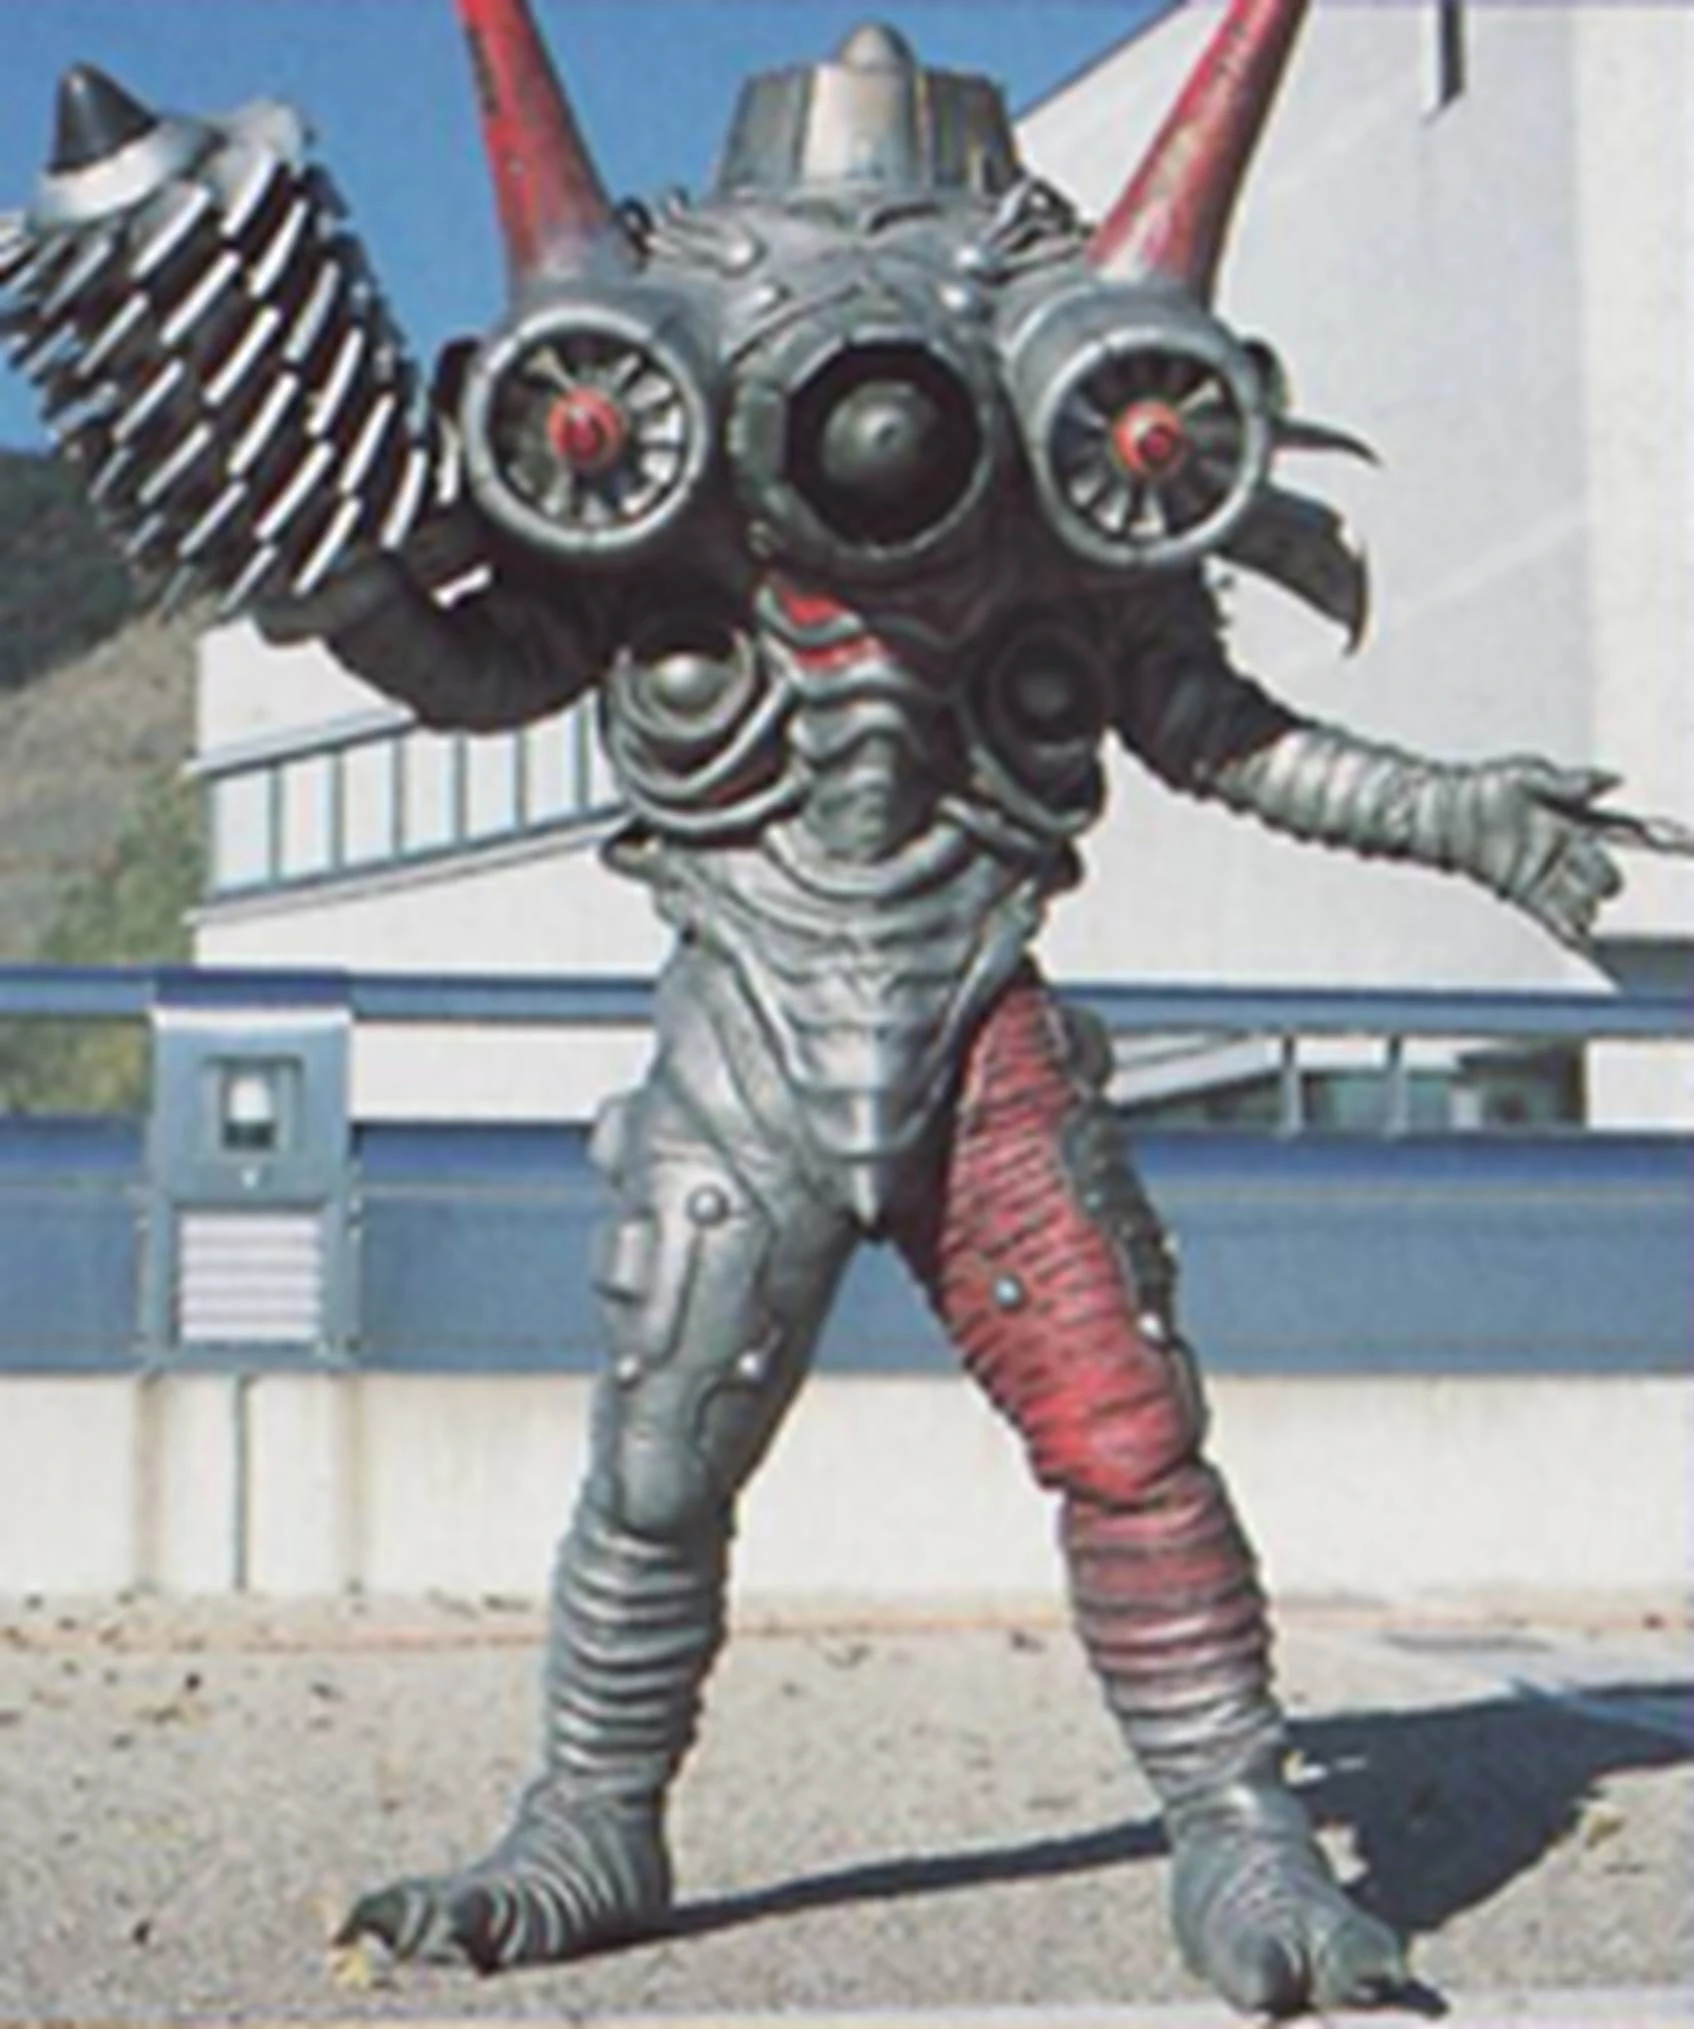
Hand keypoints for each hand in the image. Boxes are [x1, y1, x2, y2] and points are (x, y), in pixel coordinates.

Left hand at [1463, 758, 1693, 951]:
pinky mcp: (1520, 891)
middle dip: (1605, 879)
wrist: (1440, 810)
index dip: (1663, 839)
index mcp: (1577, 819)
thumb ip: (1570, 782)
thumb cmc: (1485, 786)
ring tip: (1585, 912)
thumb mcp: (1528, 776)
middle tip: (1602, 883)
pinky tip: (1579, 938)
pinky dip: (1566, 926)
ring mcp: (1545, 872)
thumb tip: (1615, 780)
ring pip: (1580, 898)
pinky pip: (1551, 915)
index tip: (1688, 844)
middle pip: (1603, 873)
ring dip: (1586, 907)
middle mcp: (1566, 849)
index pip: (1629, 832)